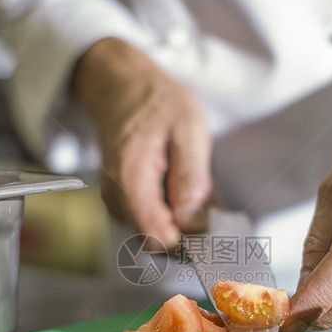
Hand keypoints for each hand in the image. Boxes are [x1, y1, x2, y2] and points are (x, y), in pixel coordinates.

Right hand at [72, 38, 212, 248]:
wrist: (123, 90)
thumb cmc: (156, 104)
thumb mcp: (188, 131)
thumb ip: (192, 181)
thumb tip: (196, 224)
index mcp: (131, 182)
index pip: (158, 239)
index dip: (190, 240)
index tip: (213, 225)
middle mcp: (118, 200)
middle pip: (159, 241)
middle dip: (190, 229)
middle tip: (207, 195)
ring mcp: (119, 204)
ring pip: (159, 233)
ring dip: (184, 218)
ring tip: (192, 180)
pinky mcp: (125, 204)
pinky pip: (155, 221)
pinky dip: (175, 210)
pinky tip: (180, 183)